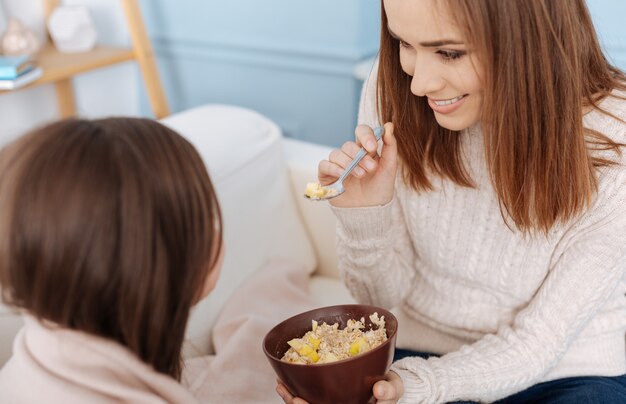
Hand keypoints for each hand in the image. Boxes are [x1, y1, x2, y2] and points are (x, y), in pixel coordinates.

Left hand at [276, 371, 403, 403]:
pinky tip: (285, 382)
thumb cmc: (389, 387)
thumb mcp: (395, 388)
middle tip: (287, 392)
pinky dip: (296, 391)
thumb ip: (390, 391)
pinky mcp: (326, 397)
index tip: (298, 401)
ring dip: (292, 399)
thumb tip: (380, 391)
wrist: (386, 383)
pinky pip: (309, 398)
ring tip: (281, 386)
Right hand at [319, 122, 396, 207]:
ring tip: (361, 175)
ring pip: (336, 153)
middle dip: (359, 155)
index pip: (361, 132)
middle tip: (371, 168)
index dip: (365, 135)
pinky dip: (333, 168)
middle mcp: (349, 155)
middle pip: (348, 144)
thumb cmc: (380, 188)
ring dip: (349, 163)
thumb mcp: (389, 167)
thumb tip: (388, 125)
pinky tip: (343, 175)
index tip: (372, 147)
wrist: (371, 210)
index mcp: (364, 149)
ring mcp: (337, 165)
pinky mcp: (326, 176)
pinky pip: (324, 165)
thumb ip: (390, 146)